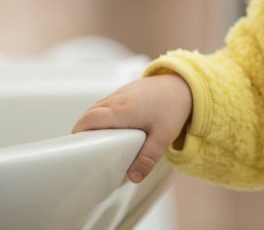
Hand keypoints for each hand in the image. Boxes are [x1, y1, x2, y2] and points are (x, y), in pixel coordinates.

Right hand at [72, 73, 192, 182]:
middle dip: (83, 129)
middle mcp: (117, 99)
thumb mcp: (163, 136)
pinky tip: (113, 125)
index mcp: (121, 111)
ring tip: (99, 139)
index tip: (77, 146)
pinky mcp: (127, 89)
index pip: (88, 120)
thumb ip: (148, 158)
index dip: (78, 133)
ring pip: (97, 106)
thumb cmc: (174, 107)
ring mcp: (121, 92)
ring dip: (93, 120)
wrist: (186, 84)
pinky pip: (108, 101)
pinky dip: (104, 112)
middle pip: (89, 114)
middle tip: (87, 147)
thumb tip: (133, 178)